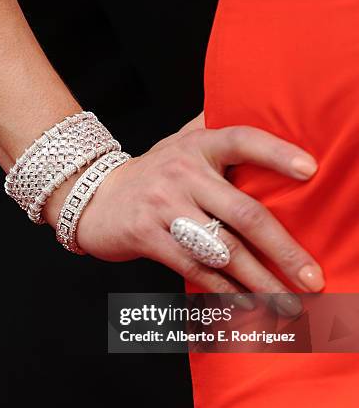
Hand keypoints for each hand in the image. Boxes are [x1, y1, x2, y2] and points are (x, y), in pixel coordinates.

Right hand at [47, 114, 323, 295]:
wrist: (95, 197)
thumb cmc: (153, 173)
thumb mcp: (180, 141)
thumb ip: (215, 127)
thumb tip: (257, 105)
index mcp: (197, 146)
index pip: (242, 140)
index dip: (276, 153)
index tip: (311, 170)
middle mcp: (183, 173)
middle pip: (244, 213)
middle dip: (284, 250)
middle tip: (312, 278)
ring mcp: (164, 207)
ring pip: (222, 250)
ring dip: (259, 282)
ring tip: (288, 303)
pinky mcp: (148, 237)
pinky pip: (195, 268)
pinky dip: (225, 289)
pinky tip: (247, 302)